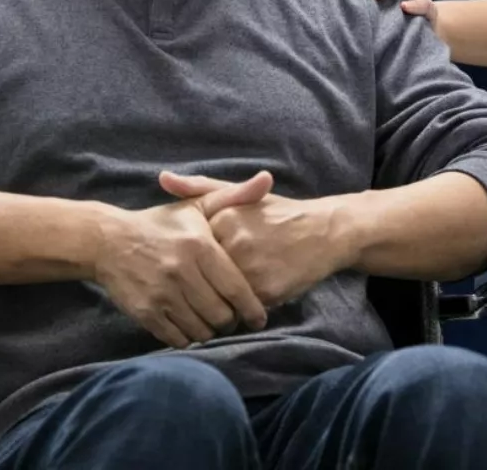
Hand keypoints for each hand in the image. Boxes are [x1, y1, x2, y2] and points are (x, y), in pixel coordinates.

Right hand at [92, 172, 271, 348]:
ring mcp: (162, 294)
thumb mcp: (197, 206)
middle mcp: (182, 271)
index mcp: (199, 246)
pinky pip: (178, 339)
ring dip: (209, 330)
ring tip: (208, 319)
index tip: (258, 317)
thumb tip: (268, 178)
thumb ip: (236, 195)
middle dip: (230, 320)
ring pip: (201, 331)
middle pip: (221, 315)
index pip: (237, 290)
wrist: (108, 240)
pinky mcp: (145, 312)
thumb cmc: (161, 225)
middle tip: (229, 316)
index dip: (252, 310)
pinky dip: (187, 336)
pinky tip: (187, 323)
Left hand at [159, 171, 349, 307]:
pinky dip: (241, 309)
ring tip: (227, 295)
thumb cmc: (277, 213)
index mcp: (224, 217)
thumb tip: (162, 177)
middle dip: (205, 282)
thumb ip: (199, 187)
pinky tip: (248, 300)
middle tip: (212, 283)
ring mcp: (250, 267)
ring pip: (219, 295)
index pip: (192, 249)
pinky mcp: (265, 291)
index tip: (203, 260)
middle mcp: (234, 242)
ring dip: (220, 300)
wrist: (323, 231)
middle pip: (203, 274)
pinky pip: (240, 309)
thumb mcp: (239, 195)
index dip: (197, 258)